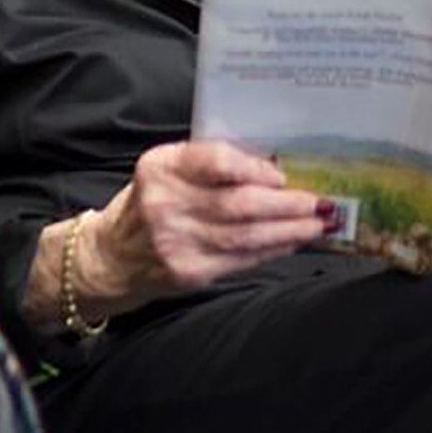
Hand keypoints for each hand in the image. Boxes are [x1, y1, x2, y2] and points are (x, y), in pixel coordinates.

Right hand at [77, 141, 330, 310]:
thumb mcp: (168, 171)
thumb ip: (211, 165)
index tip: (281, 176)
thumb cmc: (151, 204)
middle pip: (239, 203)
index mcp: (160, 168)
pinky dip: (273, 250)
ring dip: (289, 230)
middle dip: (287, 205)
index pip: (214, 161)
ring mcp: (176, 242)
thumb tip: (275, 168)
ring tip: (316, 224)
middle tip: (318, 202)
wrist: (113, 255)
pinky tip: (291, 242)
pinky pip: (242, 259)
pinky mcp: (189, 272)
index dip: (255, 168)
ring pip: (247, 236)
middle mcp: (164, 204)